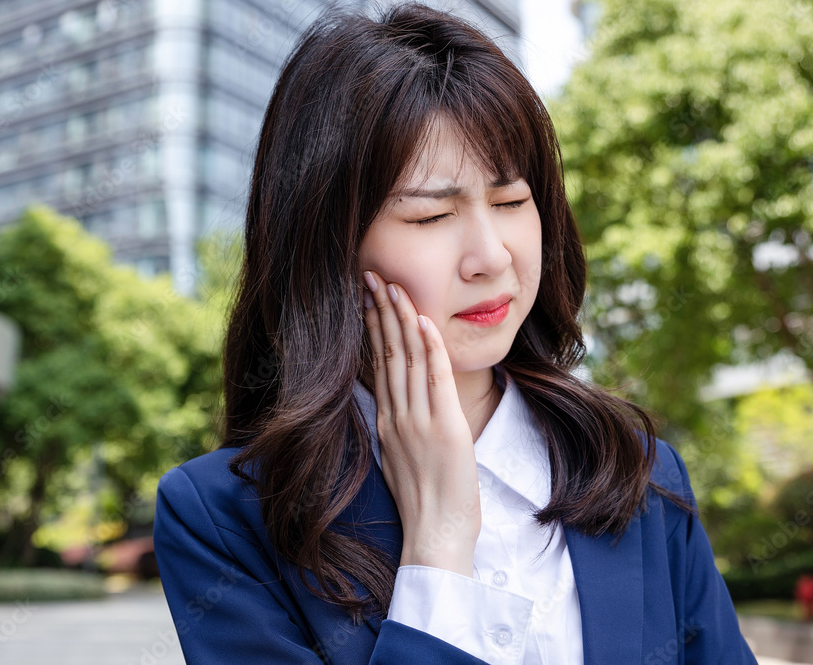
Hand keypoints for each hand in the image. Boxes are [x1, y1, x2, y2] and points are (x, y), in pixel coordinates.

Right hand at [361, 270, 480, 576]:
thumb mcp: (400, 460)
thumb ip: (397, 429)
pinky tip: (422, 320)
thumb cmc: (425, 504)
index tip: (368, 299)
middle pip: (386, 353)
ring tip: (394, 285)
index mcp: (386, 423)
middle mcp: (397, 416)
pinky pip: (435, 378)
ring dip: (401, 318)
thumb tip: (396, 407)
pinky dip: (429, 347)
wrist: (435, 535)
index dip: (373, 328)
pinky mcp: (444, 427)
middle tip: (373, 277)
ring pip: (407, 358)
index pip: (378, 364)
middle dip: (380, 311)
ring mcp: (418, 420)